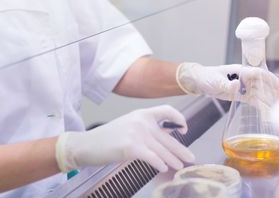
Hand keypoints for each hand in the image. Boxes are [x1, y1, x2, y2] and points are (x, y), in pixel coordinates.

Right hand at [55, 105, 194, 172]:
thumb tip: (166, 138)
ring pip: (161, 149)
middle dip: (180, 149)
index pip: (167, 111)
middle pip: (167, 136)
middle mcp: (141, 121)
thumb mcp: (129, 126)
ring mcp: (136, 133)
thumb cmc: (107, 138)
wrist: (87, 144)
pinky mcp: (131, 147)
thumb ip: (146, 129)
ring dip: (173, 159)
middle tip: (190, 157)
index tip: (184, 129)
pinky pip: (151, 157)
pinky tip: (163, 168)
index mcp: (141, 113)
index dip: (179, 118)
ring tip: (180, 165)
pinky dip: (159, 163)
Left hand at [176, 62, 278, 100]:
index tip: (278, 85)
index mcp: (241, 70)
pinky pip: (254, 101)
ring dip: (271, 100)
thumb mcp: (215, 81)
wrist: (200, 82)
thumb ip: (226, 84)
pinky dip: (262, 106)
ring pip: (261, 93)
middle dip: (274, 91)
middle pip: (263, 84)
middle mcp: (246, 78)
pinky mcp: (242, 95)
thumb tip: (237, 85)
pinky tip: (269, 112)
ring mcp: (245, 87)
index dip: (269, 78)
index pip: (258, 73)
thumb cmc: (208, 77)